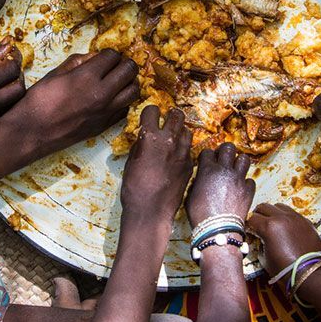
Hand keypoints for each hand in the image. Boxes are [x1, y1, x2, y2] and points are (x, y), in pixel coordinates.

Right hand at [0, 43, 24, 126]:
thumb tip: (6, 50)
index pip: (11, 71)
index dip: (14, 56)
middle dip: (16, 75)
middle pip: (17, 92)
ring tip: (1, 78)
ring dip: (11, 92)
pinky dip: (0, 104)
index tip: (10, 49)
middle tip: (7, 63)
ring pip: (9, 107)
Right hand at [2, 49, 139, 157]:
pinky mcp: (105, 125)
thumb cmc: (39, 100)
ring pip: (134, 91)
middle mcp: (102, 93)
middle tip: (115, 65)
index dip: (109, 53)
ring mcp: (106, 111)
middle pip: (129, 70)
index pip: (113, 56)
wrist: (32, 131)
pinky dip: (123, 101)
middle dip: (124, 63)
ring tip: (118, 81)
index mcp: (87, 76)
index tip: (103, 56)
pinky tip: (112, 98)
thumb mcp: (55, 73)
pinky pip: (126, 109)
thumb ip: (78, 61)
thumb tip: (94, 56)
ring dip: (129, 82)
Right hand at [120, 106, 192, 220]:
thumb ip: (140, 146)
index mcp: (150, 137)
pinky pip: (189, 149)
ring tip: (173, 139)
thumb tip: (144, 139)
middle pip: (176, 115)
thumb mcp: (131, 162)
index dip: (150, 112)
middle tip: (166, 120)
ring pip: (186, 131)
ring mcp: (182, 152)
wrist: (151, 211)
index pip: (152, 110)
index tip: (149, 117)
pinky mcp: (190, 165)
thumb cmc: (134, 189)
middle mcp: (169, 140)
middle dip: (170, 115)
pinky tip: (176, 157)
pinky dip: (183, 149)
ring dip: (179, 132)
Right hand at [186, 143, 254, 226]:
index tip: (207, 162)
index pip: (208, 152)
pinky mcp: (249, 190)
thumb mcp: (190, 195)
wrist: (218, 229)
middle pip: (229, 147)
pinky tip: (240, 188)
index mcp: (207, 170)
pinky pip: (250, 180)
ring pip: (244, 159)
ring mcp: (238, 179)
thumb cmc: (200, 215)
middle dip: (225, 151)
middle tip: (223, 158)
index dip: (207, 156)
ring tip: (235, 170)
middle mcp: (224, 170)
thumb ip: (197, 182)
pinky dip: (246, 183)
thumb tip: (201, 179)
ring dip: (239, 163)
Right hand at [247, 203, 320, 275]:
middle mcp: (281, 218)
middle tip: (258, 224)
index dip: (249, 225)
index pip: (252, 218)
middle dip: (258, 215)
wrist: (308, 273)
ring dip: (273, 213)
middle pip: (264, 207)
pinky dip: (286, 217)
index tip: (250, 230)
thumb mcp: (264, 257)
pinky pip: (292, 213)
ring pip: (279, 206)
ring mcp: (295, 218)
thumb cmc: (285, 269)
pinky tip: (286, 227)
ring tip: (273, 223)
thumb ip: (260, 242)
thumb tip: (260, 237)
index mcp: (269, 227)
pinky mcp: (305, 221)